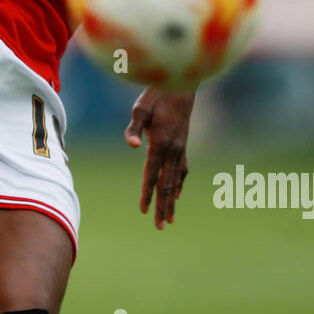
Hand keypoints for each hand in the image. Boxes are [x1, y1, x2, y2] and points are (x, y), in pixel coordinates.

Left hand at [124, 87, 194, 228]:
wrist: (181, 86)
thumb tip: (131, 144)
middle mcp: (172, 150)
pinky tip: (177, 194)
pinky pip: (182, 170)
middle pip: (166, 184)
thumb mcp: (140, 108)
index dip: (147, 193)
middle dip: (163, 206)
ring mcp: (180, 149)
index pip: (151, 174)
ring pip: (175, 181)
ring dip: (172, 201)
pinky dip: (179, 184)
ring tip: (170, 219)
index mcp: (160, 143)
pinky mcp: (182, 145)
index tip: (144, 211)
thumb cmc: (156, 96)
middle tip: (160, 226)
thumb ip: (134, 127)